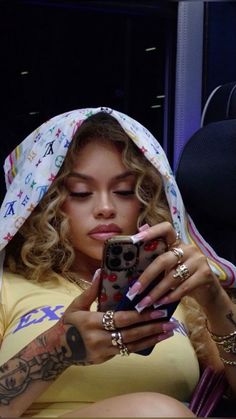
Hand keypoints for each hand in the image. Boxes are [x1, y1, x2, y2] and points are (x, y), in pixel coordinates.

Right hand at [62, 272, 176, 363]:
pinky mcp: (105, 358)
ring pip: (132, 345)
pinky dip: (142, 345)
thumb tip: (101, 271)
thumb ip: (91, 290)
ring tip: (168, 332)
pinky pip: (126, 351)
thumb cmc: (68, 323)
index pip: (121, 319)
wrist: (56, 350)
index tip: (157, 310)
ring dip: (152, 338)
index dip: (141, 316)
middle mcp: (99, 338)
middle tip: (170, 322)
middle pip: (131, 333)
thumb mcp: (76, 305)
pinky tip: (154, 340)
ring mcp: (103, 351)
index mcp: (92, 322)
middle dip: (152, 327)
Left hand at [126, 222, 222, 310]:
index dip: (151, 232)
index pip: (165, 229)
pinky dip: (170, 297)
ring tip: (144, 303)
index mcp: (177, 242)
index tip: (135, 240)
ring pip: (172, 277)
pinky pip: (184, 287)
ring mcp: (198, 260)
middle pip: (163, 260)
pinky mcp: (205, 274)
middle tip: (134, 291)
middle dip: (147, 277)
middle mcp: (188, 248)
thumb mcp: (171, 266)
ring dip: (156, 292)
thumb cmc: (183, 276)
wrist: (208, 290)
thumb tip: (131, 257)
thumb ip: (156, 259)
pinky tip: (160, 303)